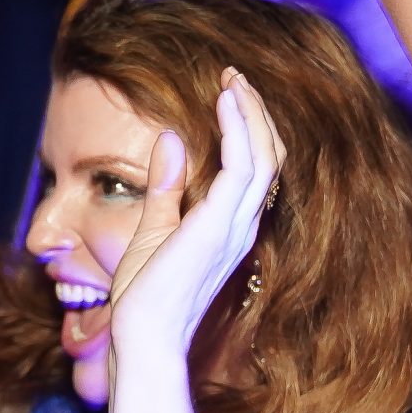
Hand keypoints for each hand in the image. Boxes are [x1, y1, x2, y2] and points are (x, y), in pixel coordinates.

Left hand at [107, 69, 285, 361]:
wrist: (142, 337)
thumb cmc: (146, 296)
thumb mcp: (153, 230)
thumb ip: (165, 187)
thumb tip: (170, 138)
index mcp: (231, 227)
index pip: (256, 167)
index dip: (248, 127)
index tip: (228, 91)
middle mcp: (242, 224)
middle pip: (269, 156)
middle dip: (254, 112)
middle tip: (234, 75)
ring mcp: (234, 226)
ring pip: (264, 156)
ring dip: (250, 113)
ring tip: (233, 80)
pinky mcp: (218, 226)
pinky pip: (241, 168)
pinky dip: (238, 130)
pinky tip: (225, 102)